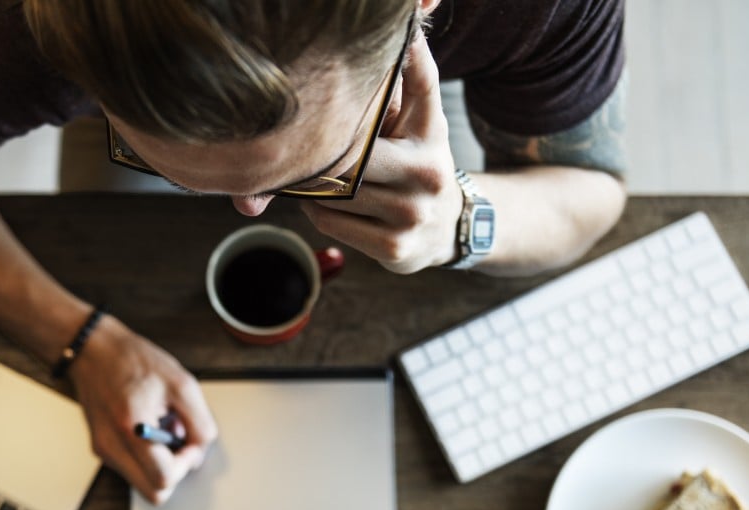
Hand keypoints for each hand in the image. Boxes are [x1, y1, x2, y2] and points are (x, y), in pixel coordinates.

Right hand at [67, 314, 216, 503]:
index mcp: (132, 427)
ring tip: (161, 431)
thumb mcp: (181, 384)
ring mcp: (103, 450)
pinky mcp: (100, 448)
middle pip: (153, 493)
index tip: (190, 443)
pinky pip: (131, 468)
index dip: (186, 464)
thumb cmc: (133, 360)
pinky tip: (148, 429)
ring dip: (159, 465)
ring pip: (142, 483)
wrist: (92, 350)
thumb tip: (200, 450)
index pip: (164, 478)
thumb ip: (199, 423)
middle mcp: (112, 446)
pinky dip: (146, 457)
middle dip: (173, 472)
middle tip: (178, 443)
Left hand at [301, 32, 462, 273]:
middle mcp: (428, 172)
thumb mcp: (419, 120)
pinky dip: (316, 210)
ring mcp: (412, 213)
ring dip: (312, 182)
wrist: (446, 228)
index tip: (386, 40)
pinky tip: (324, 202)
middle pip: (351, 152)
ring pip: (334, 189)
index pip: (420, 83)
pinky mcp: (394, 247)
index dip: (406, 55)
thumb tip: (408, 11)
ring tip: (314, 174)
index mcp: (433, 131)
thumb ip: (405, 78)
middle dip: (324, 149)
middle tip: (302, 141)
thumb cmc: (415, 161)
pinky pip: (330, 221)